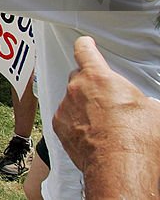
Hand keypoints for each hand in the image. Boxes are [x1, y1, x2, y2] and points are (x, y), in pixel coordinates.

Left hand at [54, 36, 159, 172]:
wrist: (119, 165)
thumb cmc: (137, 137)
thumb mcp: (150, 110)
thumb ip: (137, 98)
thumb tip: (144, 104)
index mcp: (98, 77)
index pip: (84, 50)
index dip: (85, 46)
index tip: (85, 44)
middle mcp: (76, 88)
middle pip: (77, 77)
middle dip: (89, 85)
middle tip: (105, 100)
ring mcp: (65, 107)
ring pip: (71, 100)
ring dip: (82, 107)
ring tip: (101, 124)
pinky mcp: (59, 126)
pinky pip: (65, 118)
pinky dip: (75, 123)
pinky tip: (91, 135)